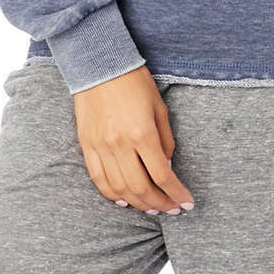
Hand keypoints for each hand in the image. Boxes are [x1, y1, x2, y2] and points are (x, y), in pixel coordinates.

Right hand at [72, 65, 195, 214]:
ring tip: (151, 208)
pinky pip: (98, 179)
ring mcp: (101, 147)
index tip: (187, 203)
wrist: (99, 63)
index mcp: (142, 133)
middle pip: (141, 188)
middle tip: (171, 209)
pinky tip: (124, 199)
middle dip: (159, 204)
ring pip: (119, 189)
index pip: (162, 175)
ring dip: (137, 203)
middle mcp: (120, 144)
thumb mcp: (159, 106)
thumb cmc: (134, 80)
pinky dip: (112, 194)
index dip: (176, 193)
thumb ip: (165, 139)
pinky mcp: (86, 145)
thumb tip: (166, 167)